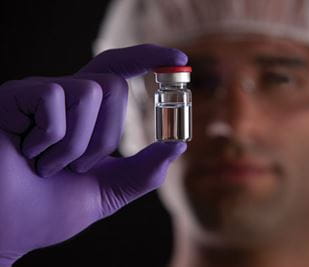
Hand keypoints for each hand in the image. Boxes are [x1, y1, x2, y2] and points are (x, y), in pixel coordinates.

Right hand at [0, 44, 187, 266]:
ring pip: (92, 92)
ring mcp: (39, 93)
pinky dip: (51, 139)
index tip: (180, 60)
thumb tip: (178, 146)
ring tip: (48, 166)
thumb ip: (143, 173)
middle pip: (114, 86)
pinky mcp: (15, 95)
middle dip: (106, 138)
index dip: (148, 59)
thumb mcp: (107, 191)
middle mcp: (64, 97)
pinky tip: (26, 154)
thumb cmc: (47, 210)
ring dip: (77, 145)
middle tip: (76, 168)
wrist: (5, 230)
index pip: (118, 70)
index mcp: (84, 115)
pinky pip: (55, 99)